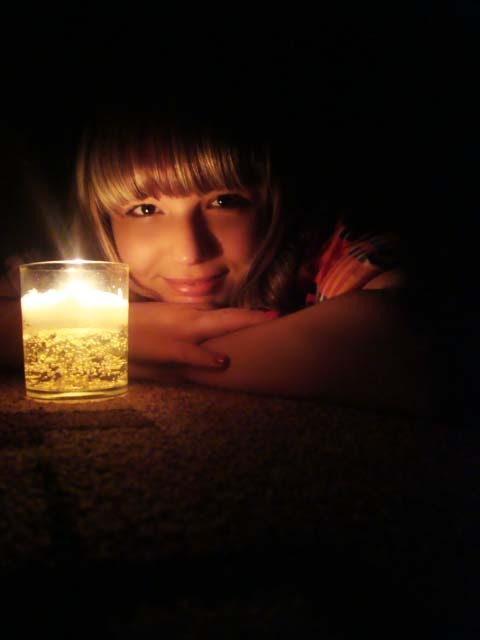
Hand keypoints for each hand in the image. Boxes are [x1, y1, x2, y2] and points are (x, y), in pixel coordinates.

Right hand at [128, 301, 275, 372]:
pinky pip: (189, 357)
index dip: (249, 316)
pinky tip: (221, 363)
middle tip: (276, 317)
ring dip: (238, 330)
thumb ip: (188, 321)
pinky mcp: (166, 356)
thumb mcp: (164, 319)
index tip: (273, 315)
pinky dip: (205, 359)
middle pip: (226, 319)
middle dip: (251, 320)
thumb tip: (210, 320)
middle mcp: (187, 323)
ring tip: (262, 326)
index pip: (224, 314)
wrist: (105, 334)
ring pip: (214, 332)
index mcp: (187, 315)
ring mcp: (178, 339)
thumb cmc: (132, 326)